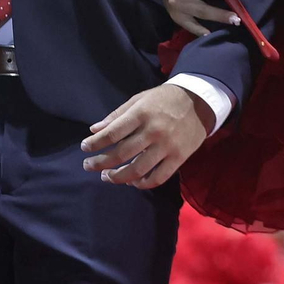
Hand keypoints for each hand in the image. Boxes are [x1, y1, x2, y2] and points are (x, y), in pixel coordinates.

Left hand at [80, 84, 213, 188]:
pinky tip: (132, 182)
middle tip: (88, 165)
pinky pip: (158, 178)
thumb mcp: (139, 99)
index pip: (112, 133)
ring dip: (118, 177)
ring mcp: (167, 147)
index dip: (95, 143)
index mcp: (142, 113)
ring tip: (106, 176)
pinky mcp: (179, 158)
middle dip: (100, 162)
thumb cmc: (164, 99)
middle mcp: (153, 131)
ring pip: (138, 170)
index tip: (84, 147)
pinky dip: (142, 184)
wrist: (199, 101)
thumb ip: (117, 115)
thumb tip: (94, 130)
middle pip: (121, 154)